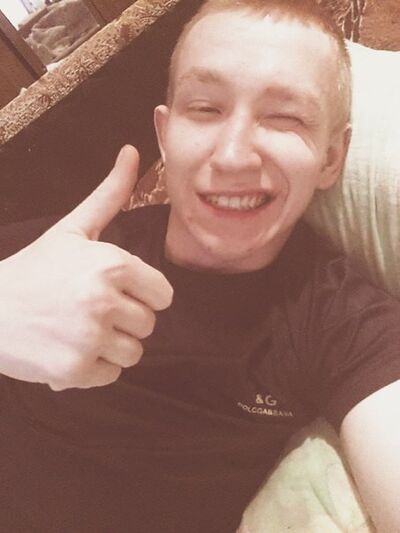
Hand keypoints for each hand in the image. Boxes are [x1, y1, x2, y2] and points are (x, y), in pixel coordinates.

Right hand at [0, 145, 172, 390]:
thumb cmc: (34, 268)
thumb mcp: (73, 229)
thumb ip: (110, 194)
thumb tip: (133, 151)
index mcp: (112, 263)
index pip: (164, 295)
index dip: (142, 294)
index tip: (116, 291)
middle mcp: (104, 300)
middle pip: (149, 324)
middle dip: (125, 320)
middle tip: (90, 310)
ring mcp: (89, 337)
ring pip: (133, 352)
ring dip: (111, 345)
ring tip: (79, 329)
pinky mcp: (74, 370)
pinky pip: (111, 375)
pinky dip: (94, 367)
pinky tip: (68, 348)